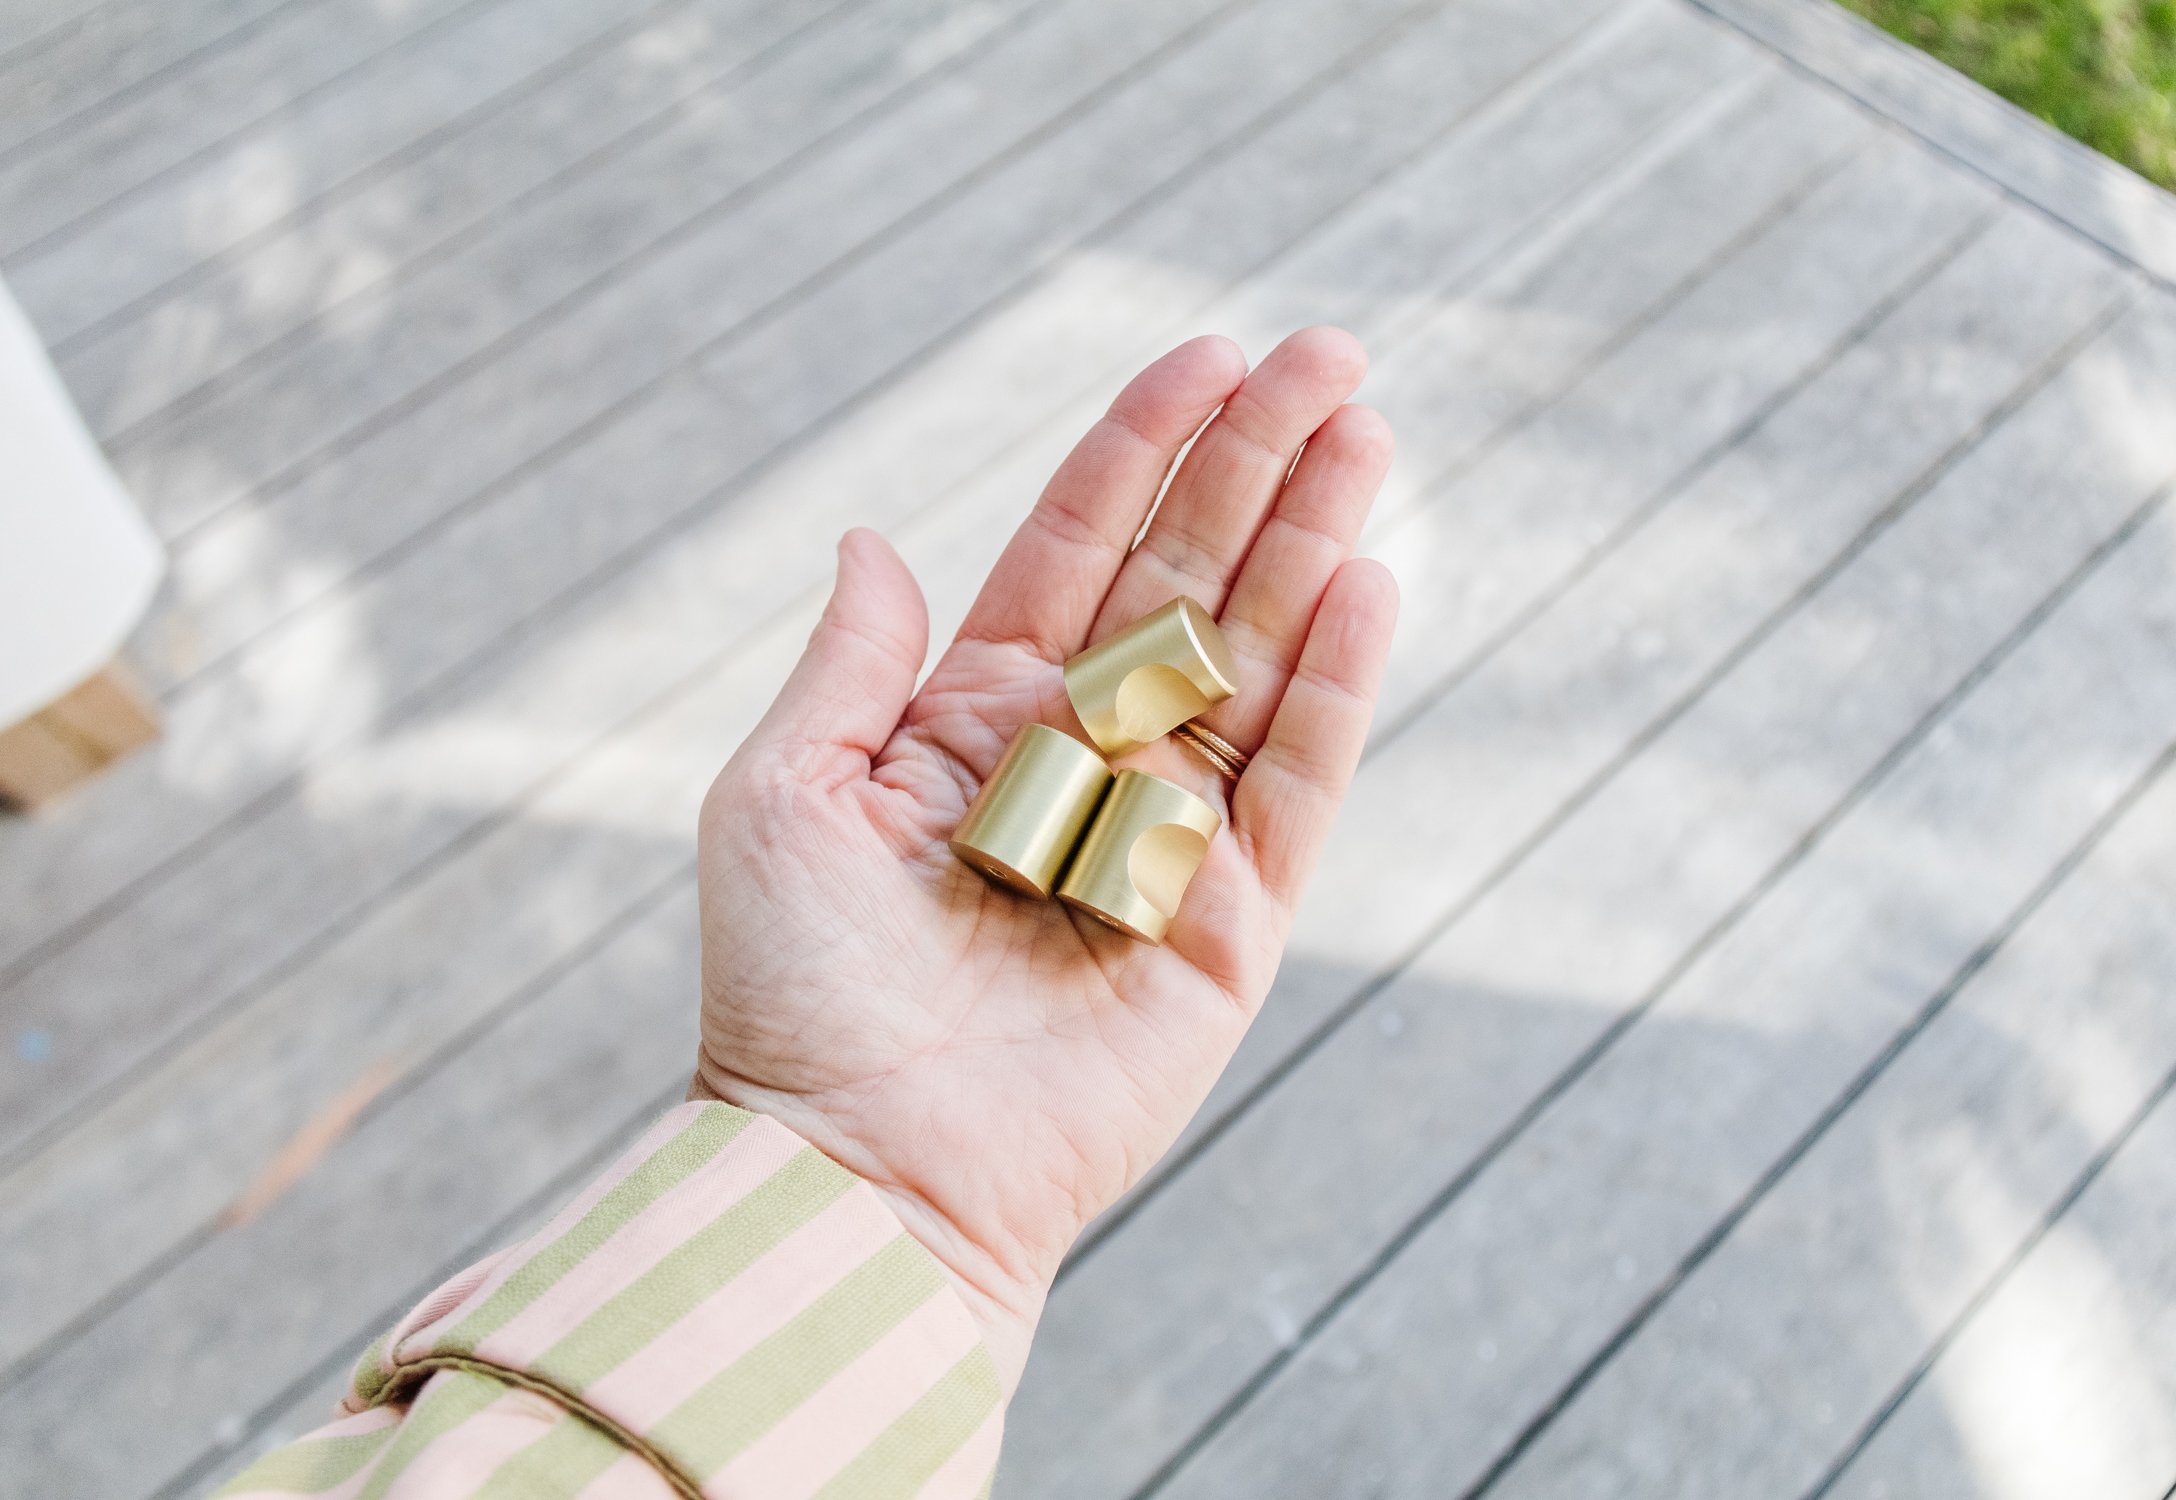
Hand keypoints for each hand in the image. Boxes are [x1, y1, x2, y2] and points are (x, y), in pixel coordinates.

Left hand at [692, 328, 1397, 1385]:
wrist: (858, 1171)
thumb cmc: (794, 993)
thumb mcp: (782, 796)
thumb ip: (848, 663)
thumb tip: (875, 538)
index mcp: (979, 717)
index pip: (1079, 548)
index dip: (1143, 447)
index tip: (1208, 353)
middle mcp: (1086, 761)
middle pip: (1192, 579)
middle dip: (1258, 463)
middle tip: (1332, 355)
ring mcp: (1167, 836)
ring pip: (1260, 658)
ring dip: (1314, 541)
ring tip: (1366, 429)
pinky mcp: (1228, 925)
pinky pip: (1295, 787)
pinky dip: (1337, 689)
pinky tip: (1368, 586)